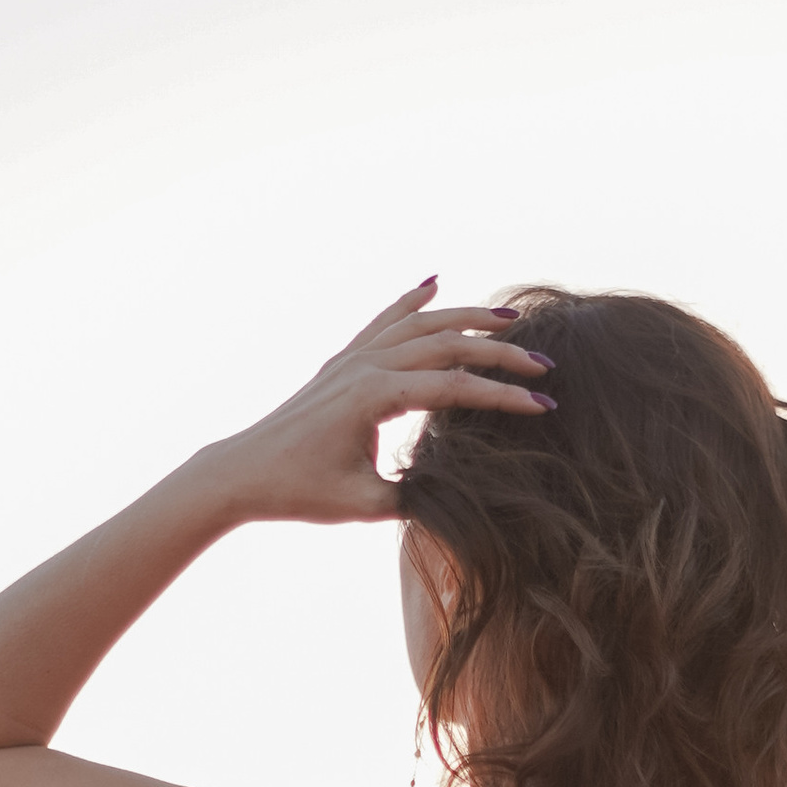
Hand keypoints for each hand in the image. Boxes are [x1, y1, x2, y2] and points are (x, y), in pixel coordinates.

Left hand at [204, 281, 553, 525]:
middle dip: (500, 351)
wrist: (242, 472)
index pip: (455, 387)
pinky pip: (384, 321)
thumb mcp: (366, 504)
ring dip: (466, 317)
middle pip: (446, 344)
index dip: (503, 397)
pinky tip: (432, 282)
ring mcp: (351, 358)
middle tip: (543, 363)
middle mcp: (365, 365)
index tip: (544, 406)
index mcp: (374, 396)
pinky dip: (410, 301)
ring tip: (509, 319)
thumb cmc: (299, 492)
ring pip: (420, 324)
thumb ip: (417, 495)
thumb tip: (462, 493)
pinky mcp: (342, 363)